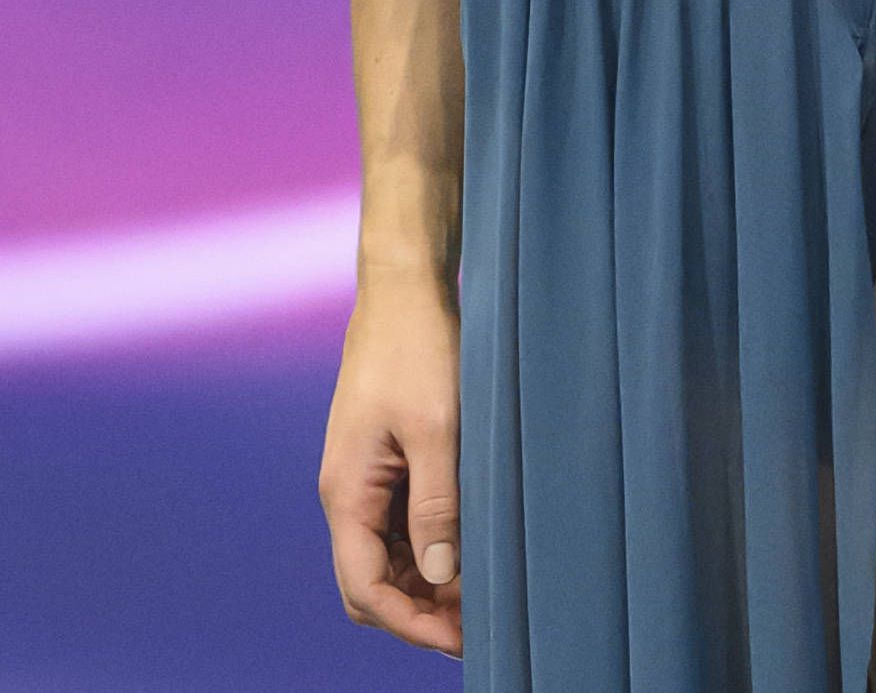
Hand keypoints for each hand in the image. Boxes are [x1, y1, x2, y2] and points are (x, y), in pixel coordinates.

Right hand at [322, 274, 462, 653]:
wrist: (405, 285)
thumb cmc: (417, 346)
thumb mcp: (436, 427)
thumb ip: (435, 503)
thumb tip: (437, 574)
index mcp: (347, 492)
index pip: (365, 588)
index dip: (410, 622)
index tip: (459, 638)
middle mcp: (348, 492)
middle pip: (371, 581)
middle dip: (418, 609)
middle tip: (476, 622)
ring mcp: (365, 476)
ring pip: (387, 554)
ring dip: (425, 578)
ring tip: (480, 588)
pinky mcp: (384, 458)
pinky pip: (399, 521)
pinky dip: (428, 542)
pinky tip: (467, 543)